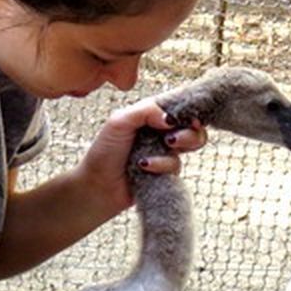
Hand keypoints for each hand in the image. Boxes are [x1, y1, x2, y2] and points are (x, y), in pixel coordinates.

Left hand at [78, 97, 206, 214]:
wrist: (98, 186)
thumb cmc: (104, 152)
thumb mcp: (119, 121)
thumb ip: (146, 111)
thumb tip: (171, 119)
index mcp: (151, 115)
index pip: (178, 105)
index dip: (189, 108)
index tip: (191, 116)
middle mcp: (161, 132)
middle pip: (193, 127)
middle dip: (190, 132)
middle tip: (173, 138)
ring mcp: (165, 152)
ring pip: (189, 147)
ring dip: (173, 150)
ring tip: (153, 155)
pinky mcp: (166, 172)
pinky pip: (176, 167)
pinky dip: (162, 166)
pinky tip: (144, 167)